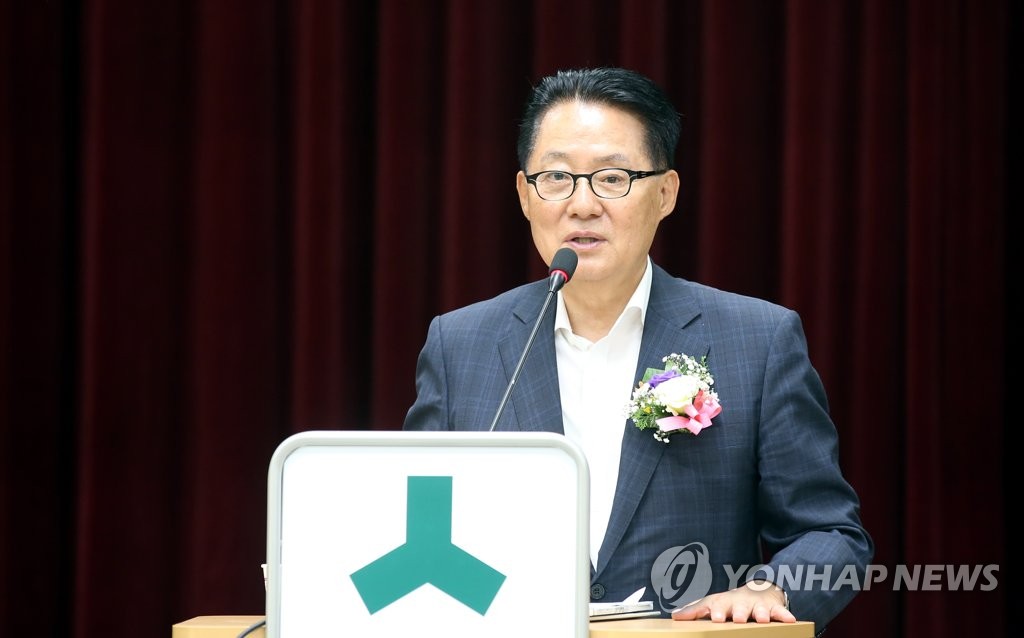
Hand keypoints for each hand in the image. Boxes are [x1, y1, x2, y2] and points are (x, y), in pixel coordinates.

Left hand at [671, 581, 795, 623]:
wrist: (756, 590)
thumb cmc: (730, 603)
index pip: (719, 606)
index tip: (716, 617)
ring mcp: (758, 605)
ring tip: (763, 619)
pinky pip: (781, 612)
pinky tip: (790, 620)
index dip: (717, 611)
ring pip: (760, 609)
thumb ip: (695, 611)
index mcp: (724, 603)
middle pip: (740, 608)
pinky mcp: (774, 608)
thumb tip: (674, 616)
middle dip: (740, 613)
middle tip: (739, 619)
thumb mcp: (712, 604)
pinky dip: (785, 615)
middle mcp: (741, 603)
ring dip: (761, 614)